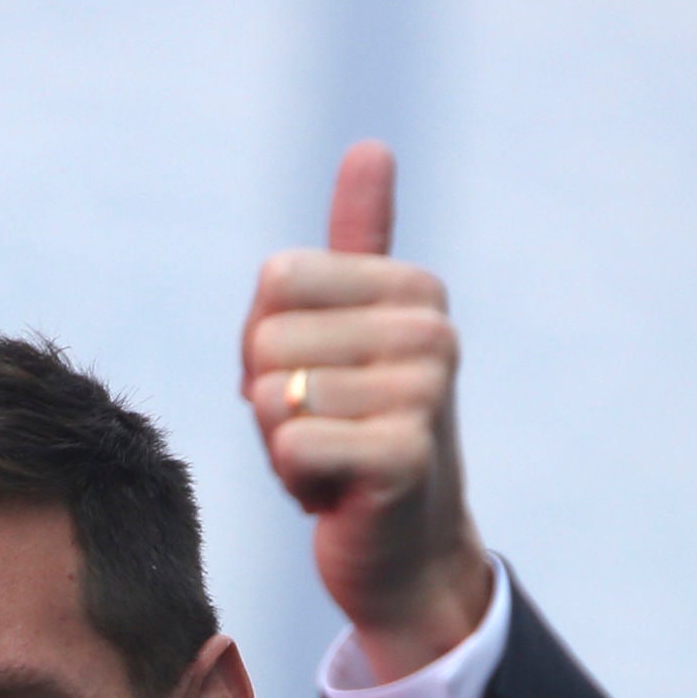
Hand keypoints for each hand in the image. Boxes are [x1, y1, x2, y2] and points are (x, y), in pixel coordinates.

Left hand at [243, 140, 491, 681]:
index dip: (266, 343)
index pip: (276, 280)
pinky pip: (290, 441)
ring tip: (332, 461)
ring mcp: (424, 391)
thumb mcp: (347, 332)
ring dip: (282, 445)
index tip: (316, 381)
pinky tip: (337, 492)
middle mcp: (430, 330)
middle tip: (322, 431)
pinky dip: (294, 479)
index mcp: (412, 288)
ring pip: (272, 394)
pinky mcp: (405, 454)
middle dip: (270, 399)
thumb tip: (371, 146)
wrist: (404, 550)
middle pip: (266, 338)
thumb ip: (356, 244)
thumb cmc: (357, 435)